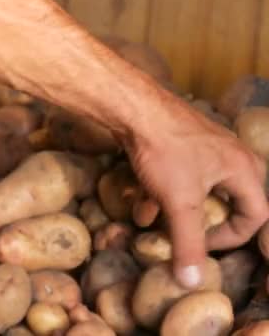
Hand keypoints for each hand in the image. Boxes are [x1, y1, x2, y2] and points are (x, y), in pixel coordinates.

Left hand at [127, 99, 267, 288]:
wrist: (133, 108)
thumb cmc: (165, 149)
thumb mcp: (179, 202)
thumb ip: (188, 242)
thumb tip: (192, 281)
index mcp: (242, 169)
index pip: (257, 215)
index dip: (231, 238)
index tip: (202, 247)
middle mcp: (230, 156)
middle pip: (230, 200)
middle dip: (206, 221)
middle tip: (189, 234)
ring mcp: (204, 147)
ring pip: (198, 189)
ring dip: (177, 209)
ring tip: (155, 222)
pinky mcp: (178, 143)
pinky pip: (178, 175)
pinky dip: (161, 193)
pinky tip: (139, 205)